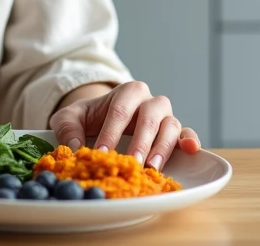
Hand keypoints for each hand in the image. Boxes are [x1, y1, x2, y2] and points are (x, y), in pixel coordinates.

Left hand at [48, 80, 200, 171]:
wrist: (102, 118)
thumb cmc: (88, 117)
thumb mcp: (69, 117)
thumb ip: (68, 128)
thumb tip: (77, 149)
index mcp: (126, 92)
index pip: (120, 110)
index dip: (111, 132)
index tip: (101, 153)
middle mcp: (149, 101)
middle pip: (149, 116)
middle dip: (140, 141)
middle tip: (130, 162)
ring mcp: (164, 116)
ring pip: (170, 125)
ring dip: (162, 147)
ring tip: (151, 167)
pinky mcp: (175, 132)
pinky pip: (186, 133)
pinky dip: (191, 140)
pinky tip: (190, 150)